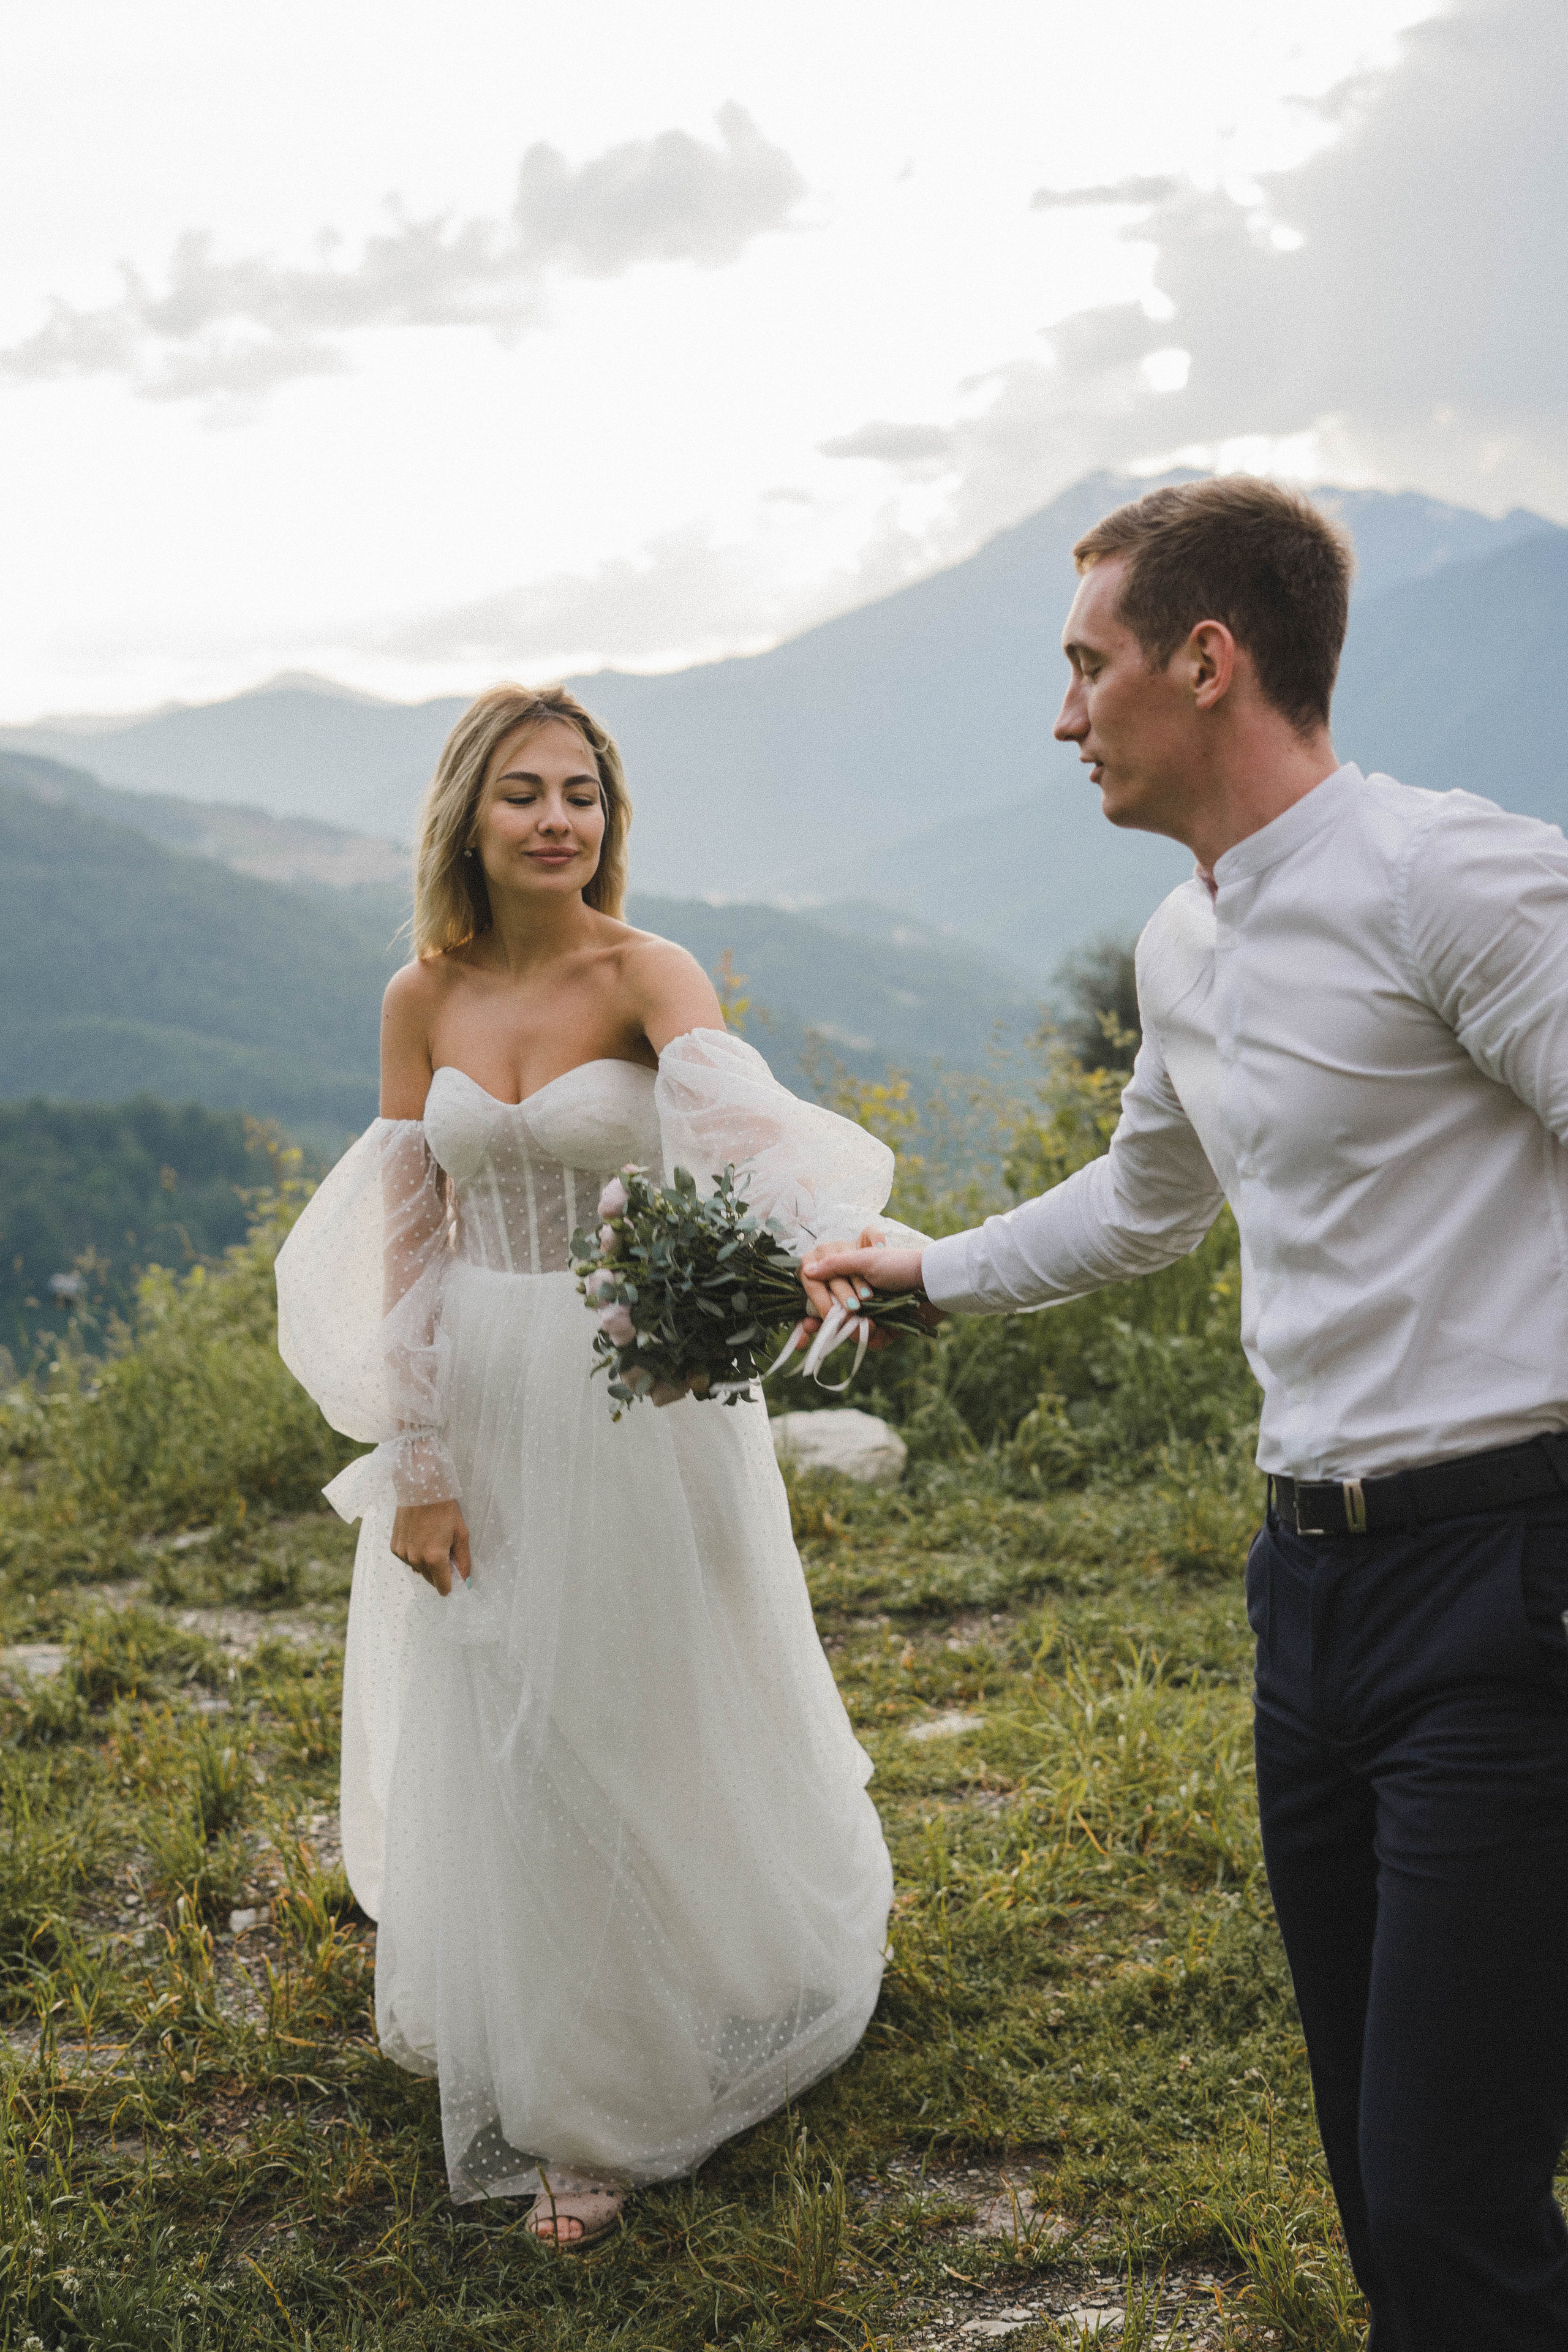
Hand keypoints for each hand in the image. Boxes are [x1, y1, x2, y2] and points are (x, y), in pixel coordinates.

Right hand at [390, 1499, 470, 1595]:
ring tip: (431, 1540)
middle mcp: (416, 1560)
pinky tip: (420, 1537)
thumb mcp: (461, 1533)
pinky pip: (408, 1559)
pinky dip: (415, 1554)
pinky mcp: (394, 1547)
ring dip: (426, 1563)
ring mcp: (403, 1554)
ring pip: (418, 1570)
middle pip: (430, 1580)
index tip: (454, 1572)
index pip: (442, 1588)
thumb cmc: (444, 1509)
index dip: (451, 1583)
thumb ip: (464, 1560)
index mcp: (434, 1559)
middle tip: (445, 1550)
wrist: (420, 1489)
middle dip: (439, 1572)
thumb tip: (466, 1580)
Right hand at [801, 1240, 941, 1331]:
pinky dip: (870, 1336)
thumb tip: (806, 1270)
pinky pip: (871, 1340)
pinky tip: (874, 1328)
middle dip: (832, 1320)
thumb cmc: (900, 1264)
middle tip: (835, 1320)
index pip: (822, 1293)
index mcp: (850, 1276)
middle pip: (833, 1316)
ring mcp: (872, 1313)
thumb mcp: (865, 1259)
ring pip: (850, 1331)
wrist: (934, 1281)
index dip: (812, 1308)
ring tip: (865, 1322)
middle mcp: (857, 1295)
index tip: (805, 1324)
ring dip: (852, 1329)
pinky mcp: (886, 1329)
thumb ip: (835, 1266)